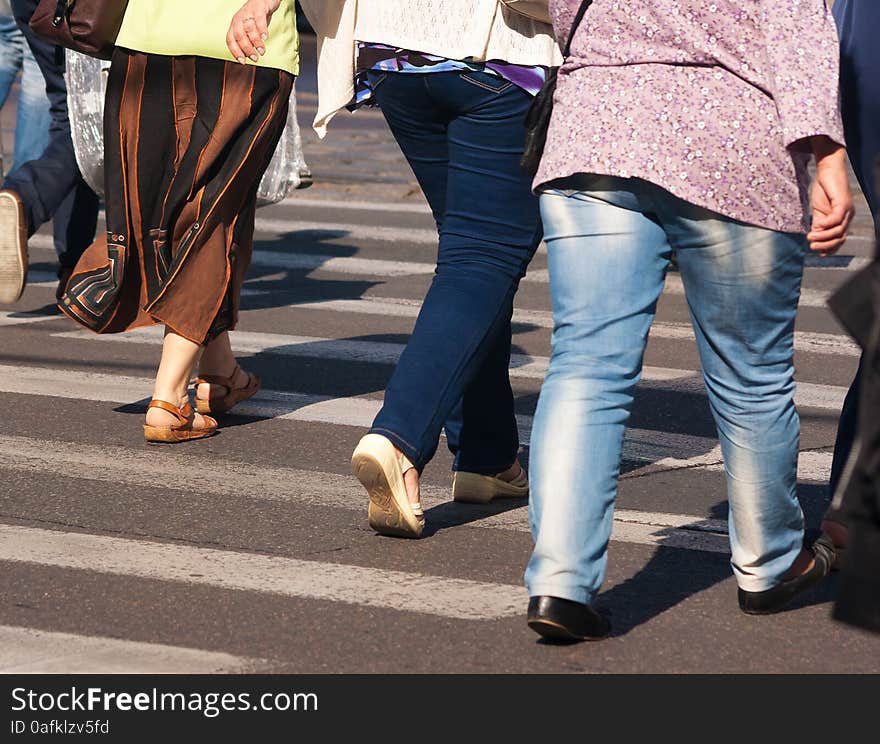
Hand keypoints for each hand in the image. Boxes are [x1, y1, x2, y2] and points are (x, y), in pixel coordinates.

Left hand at [227, 0, 280, 64]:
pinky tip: (265, 38)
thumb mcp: (250, 30)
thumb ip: (249, 42)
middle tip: (255, 58)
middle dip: (247, 49)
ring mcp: (248, 13)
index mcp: (235, 25)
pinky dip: (262, 30)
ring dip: (256, 42)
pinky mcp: (258, 9)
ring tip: (262, 51)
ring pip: (249, 29)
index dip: (235, 51)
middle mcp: (239, 19)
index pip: (230, 39)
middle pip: (239, 35)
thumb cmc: (257, 17)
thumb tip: (249, 57)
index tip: (242, 61)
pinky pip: (259, 20)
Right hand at [807, 137, 853, 256]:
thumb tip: (813, 238)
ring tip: (810, 237)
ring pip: (838, 231)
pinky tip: (816, 225)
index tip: (817, 252)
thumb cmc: (824, 187)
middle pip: (840, 238)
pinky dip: (826, 225)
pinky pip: (836, 219)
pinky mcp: (843, 202)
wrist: (828, 168)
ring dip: (823, 237)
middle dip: (826, 246)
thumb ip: (818, 223)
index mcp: (843, 218)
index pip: (840, 239)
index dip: (830, 248)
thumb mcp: (819, 210)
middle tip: (811, 246)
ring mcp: (847, 209)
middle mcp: (848, 215)